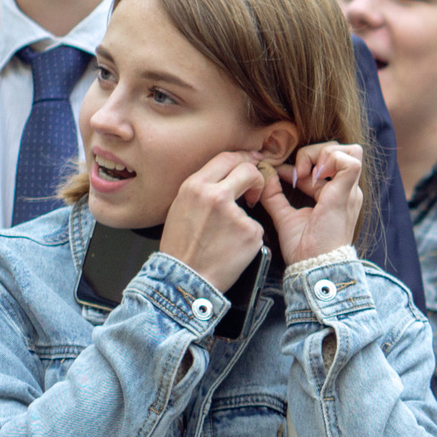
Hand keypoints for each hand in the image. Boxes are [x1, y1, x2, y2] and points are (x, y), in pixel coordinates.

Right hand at [158, 150, 268, 295]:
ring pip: (252, 202)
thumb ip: (204, 188)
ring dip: (246, 214)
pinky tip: (232, 248)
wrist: (184, 279)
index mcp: (195, 186)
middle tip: (253, 188)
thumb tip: (226, 174)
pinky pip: (255, 227)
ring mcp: (236, 214)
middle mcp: (216, 195)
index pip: (227, 157)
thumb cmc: (181, 246)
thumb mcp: (182, 206)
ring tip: (226, 234)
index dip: (242, 158)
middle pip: (248, 170)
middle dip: (255, 177)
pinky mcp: (251, 232)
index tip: (250, 162)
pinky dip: (248, 236)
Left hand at [258, 143, 366, 265]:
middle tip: (298, 173)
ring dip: (323, 154)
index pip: (326, 162)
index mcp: (335, 194)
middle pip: (342, 149)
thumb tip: (265, 175)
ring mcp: (349, 191)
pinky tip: (313, 178)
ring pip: (349, 150)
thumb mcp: (286, 217)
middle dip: (315, 153)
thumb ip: (276, 196)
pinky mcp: (345, 194)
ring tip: (307, 174)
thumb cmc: (304, 248)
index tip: (282, 174)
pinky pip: (349, 162)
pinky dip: (329, 161)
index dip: (302, 162)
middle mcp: (347, 190)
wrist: (314, 266)